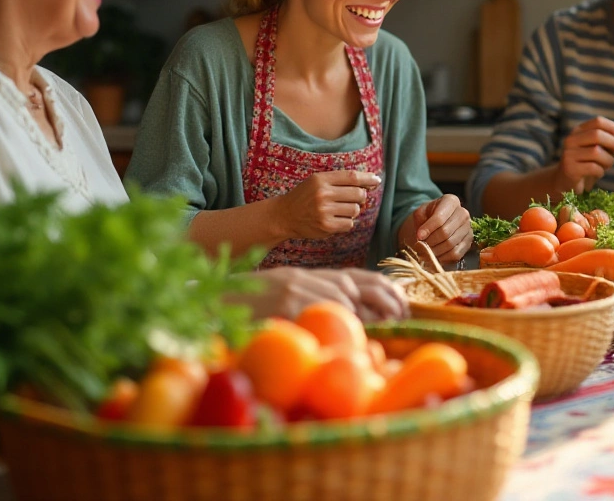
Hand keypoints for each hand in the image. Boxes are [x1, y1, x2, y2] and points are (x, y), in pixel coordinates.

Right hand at [233, 266, 408, 321]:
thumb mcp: (284, 298)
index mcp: (306, 276)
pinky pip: (323, 315)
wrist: (210, 303)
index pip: (354, 277)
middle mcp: (304, 279)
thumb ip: (315, 302)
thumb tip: (355, 321)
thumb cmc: (247, 308)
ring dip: (367, 316)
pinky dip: (343, 325)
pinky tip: (356, 337)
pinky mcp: (287, 305)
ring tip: (389, 327)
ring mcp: (295, 291)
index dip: (383, 288)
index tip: (403, 303)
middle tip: (403, 316)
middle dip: (385, 300)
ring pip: (343, 300)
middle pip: (356, 286)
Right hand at [269, 170, 381, 239]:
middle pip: (358, 194)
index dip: (367, 179)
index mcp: (321, 179)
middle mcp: (323, 194)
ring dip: (351, 211)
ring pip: (355, 210)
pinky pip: (349, 224)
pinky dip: (346, 222)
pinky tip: (335, 220)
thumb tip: (370, 183)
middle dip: (360, 197)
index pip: (352, 177)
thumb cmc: (305, 197)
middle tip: (352, 199)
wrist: (284, 215)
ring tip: (338, 210)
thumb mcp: (317, 182)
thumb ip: (340, 181)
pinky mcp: (326, 226)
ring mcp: (324, 211)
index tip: (376, 180)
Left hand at [401, 195, 471, 263]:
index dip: (428, 229)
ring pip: (450, 244)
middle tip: (421, 245)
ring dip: (436, 250)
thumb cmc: (428, 216)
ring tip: (427, 251)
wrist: (438, 222)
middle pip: (445, 232)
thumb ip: (420, 221)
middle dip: (431, 241)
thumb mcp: (421, 213)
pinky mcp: (469, 241)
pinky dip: (444, 258)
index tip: (419, 236)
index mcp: (451, 201)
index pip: (440, 217)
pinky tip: (436, 255)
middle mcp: (463, 213)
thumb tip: (421, 236)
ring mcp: (468, 228)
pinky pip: (456, 253)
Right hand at [555, 117, 613, 192]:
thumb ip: (606, 141)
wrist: (566, 182)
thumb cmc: (585, 164)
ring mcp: (569, 154)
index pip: (597, 122)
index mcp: (577, 132)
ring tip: (607, 166)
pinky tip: (598, 173)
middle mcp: (571, 140)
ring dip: (608, 160)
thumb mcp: (595, 149)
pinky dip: (601, 171)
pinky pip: (593, 167)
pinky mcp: (570, 169)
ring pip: (596, 152)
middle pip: (597, 135)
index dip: (612, 127)